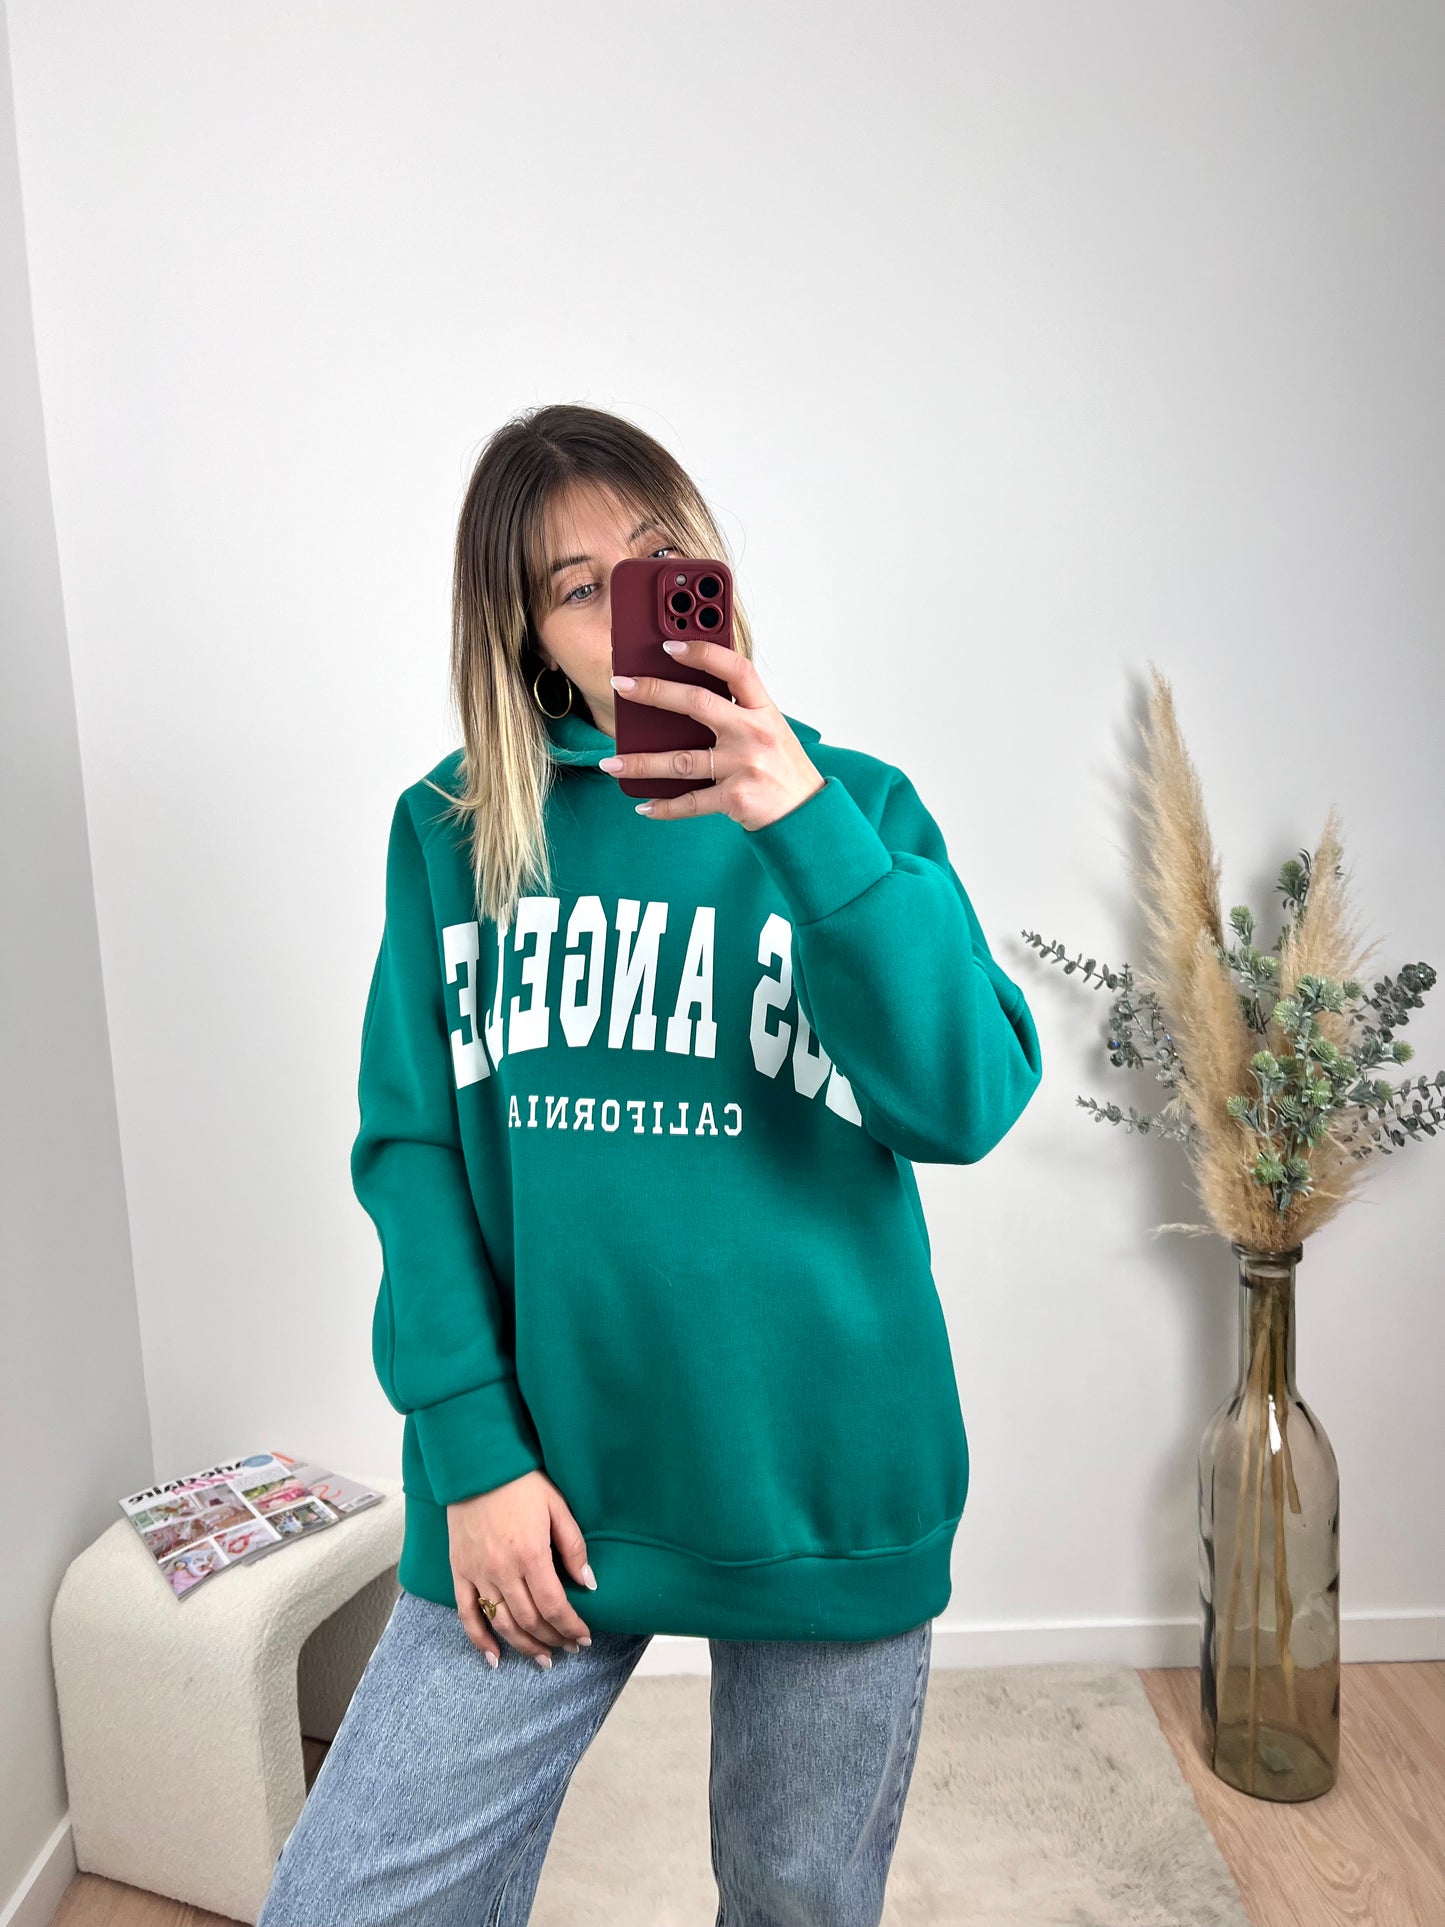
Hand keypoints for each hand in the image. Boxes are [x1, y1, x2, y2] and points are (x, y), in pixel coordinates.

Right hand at [447, 1469, 595, 1668]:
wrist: (477, 1464)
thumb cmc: (521, 1481)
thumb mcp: (557, 1506)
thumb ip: (573, 1547)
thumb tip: (589, 1583)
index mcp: (531, 1554)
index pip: (554, 1606)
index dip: (571, 1627)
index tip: (584, 1637)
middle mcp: (503, 1570)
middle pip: (530, 1620)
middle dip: (554, 1639)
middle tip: (569, 1648)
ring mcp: (478, 1573)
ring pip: (502, 1623)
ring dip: (525, 1646)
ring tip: (543, 1658)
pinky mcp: (459, 1571)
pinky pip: (467, 1614)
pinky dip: (480, 1640)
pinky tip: (495, 1658)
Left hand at [601, 638, 824, 829]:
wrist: (806, 813)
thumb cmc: (782, 767)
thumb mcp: (770, 728)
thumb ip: (738, 709)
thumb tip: (684, 693)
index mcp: (764, 710)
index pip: (735, 669)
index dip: (703, 652)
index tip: (670, 646)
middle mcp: (754, 733)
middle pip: (698, 704)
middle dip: (654, 692)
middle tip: (622, 686)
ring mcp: (744, 765)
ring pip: (681, 760)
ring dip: (641, 763)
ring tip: (611, 763)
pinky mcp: (736, 798)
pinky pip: (691, 802)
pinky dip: (664, 807)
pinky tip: (644, 806)